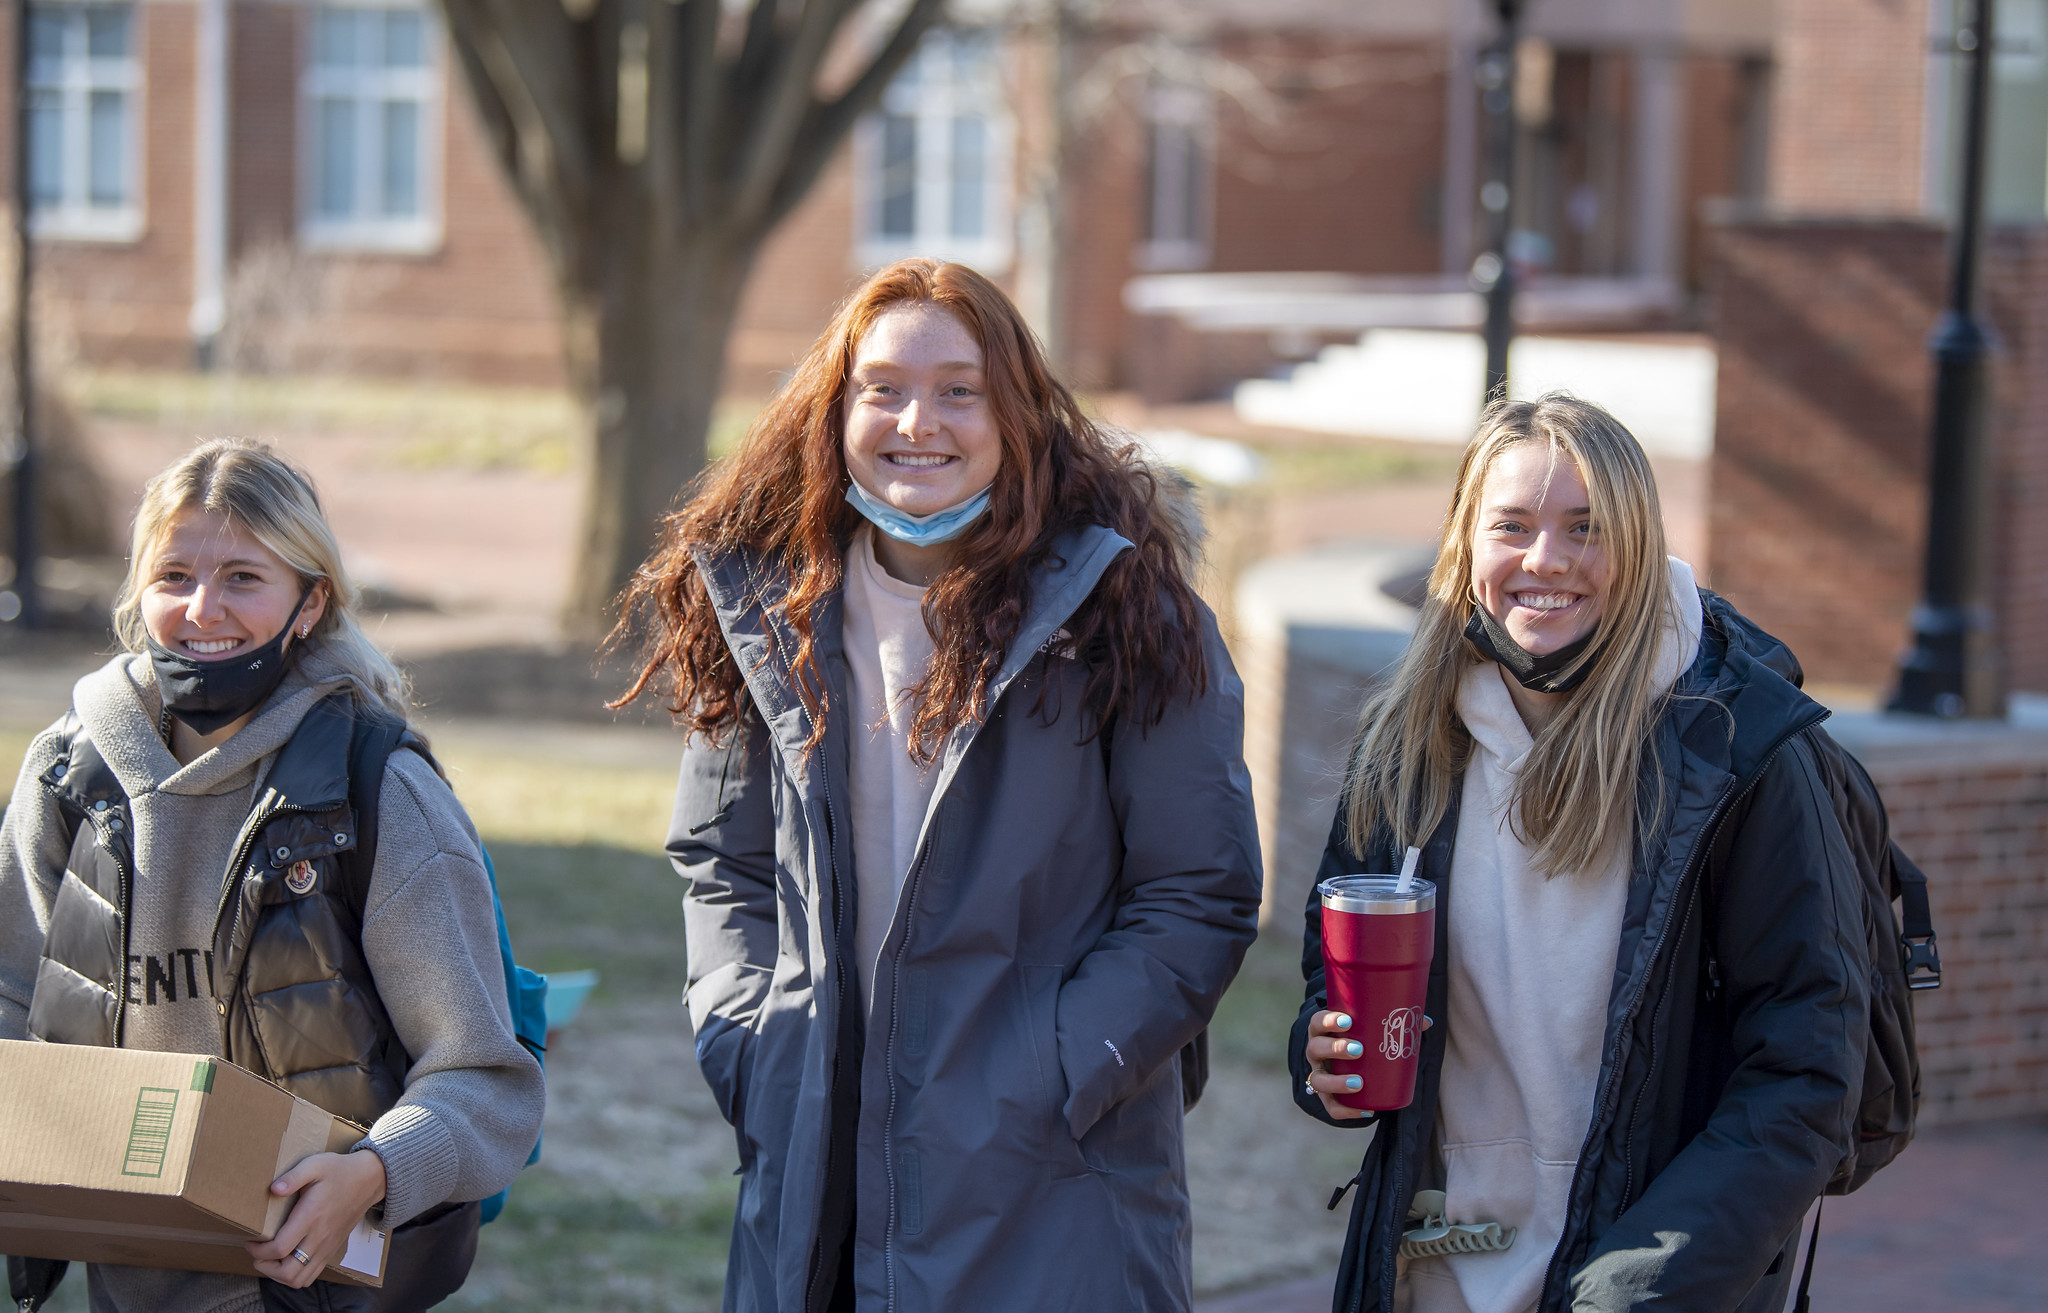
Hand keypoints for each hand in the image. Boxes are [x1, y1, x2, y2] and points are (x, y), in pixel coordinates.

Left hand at [245, 1149, 387, 1287]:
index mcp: (311, 1216)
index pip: (280, 1247)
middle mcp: (319, 1237)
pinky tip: (287, 1261)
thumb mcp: (315, 1164)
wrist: (369, 1180)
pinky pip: (311, 1276)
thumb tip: (273, 1189)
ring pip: (299, 1279)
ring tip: (270, 1260)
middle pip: (288, 1271)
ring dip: (279, 1275)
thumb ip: (293, 1176)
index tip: (251, 1239)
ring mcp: (326, 1246)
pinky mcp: (331, 1250)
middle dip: (265, 1267)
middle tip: (257, 1253)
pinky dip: (294, 1276)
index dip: (258, 1250)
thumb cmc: (339, 1171)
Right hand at [1302, 1009, 1431, 1121]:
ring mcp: (1319, 1075)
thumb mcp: (1370, 1030)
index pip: (1318, 1022)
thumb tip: (1426, 1022)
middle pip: (1315, 1048)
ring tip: (1359, 1083)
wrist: (1345, 1064)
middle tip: (1358, 1050)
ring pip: (1319, 1080)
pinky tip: (1366, 1110)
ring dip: (1336, 1082)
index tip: (1349, 1022)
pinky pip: (1332, 1107)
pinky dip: (1346, 1110)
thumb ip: (1396, 1023)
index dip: (1329, 1020)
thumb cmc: (1360, 1040)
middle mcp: (1316, 1052)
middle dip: (1335, 1049)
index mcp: (1323, 1031)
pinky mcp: (1327, 1097)